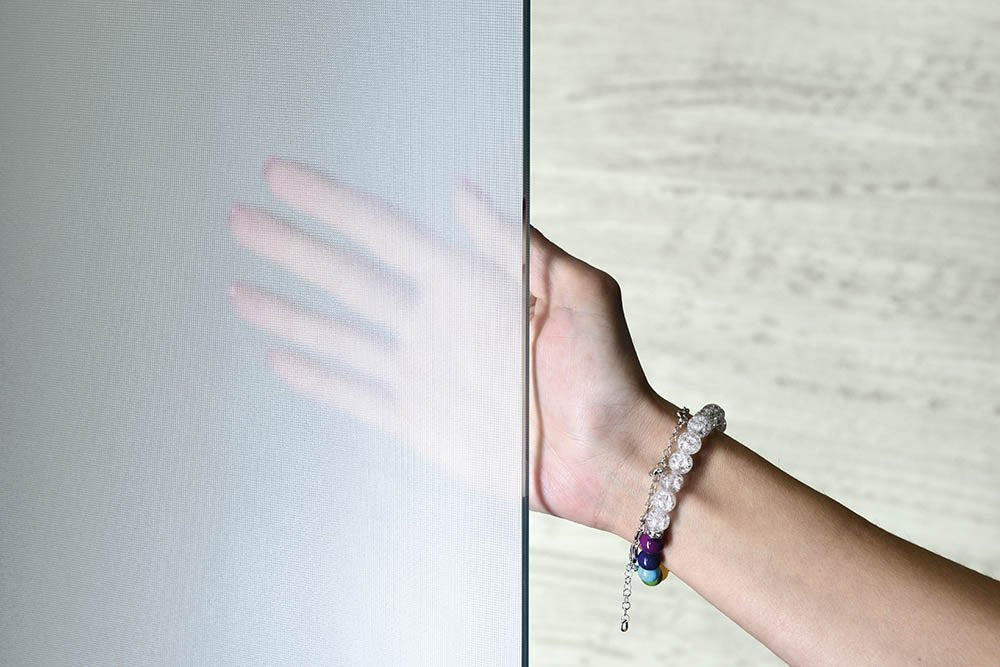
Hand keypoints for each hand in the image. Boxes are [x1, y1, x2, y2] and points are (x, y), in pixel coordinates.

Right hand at [228, 158, 671, 534]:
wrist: (610, 453)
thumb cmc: (608, 369)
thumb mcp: (577, 290)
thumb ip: (517, 243)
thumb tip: (464, 190)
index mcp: (469, 283)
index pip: (384, 234)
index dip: (332, 207)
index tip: (284, 179)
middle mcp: (435, 323)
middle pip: (346, 279)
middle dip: (293, 250)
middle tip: (241, 221)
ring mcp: (422, 372)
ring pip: (339, 336)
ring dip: (289, 314)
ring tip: (240, 289)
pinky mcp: (418, 421)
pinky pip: (356, 395)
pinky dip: (318, 379)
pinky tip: (282, 358)